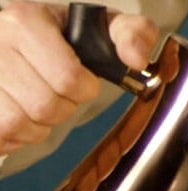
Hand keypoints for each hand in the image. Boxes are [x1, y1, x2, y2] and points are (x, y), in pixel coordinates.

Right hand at [0, 1, 157, 154]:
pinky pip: (4, 136)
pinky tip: (20, 111)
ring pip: (23, 124)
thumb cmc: (66, 41)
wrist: (17, 44)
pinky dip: (18, 134)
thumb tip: (137, 59)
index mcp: (26, 20)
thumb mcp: (102, 28)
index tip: (80, 79)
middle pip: (47, 107)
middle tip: (57, 91)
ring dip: (39, 123)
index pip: (69, 78)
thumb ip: (133, 34)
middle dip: (63, 107)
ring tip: (36, 99)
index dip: (84, 89)